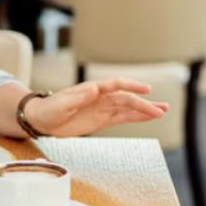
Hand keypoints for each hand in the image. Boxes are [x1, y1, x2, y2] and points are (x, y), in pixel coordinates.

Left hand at [28, 78, 168, 136]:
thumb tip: (94, 90)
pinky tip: (148, 118)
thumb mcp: (60, 104)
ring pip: (127, 108)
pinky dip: (136, 118)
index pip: (115, 85)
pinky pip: (122, 118)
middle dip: (143, 104)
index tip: (146, 90)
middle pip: (126, 98)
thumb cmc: (48, 109)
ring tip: (163, 110)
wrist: (41, 119)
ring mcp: (102, 108)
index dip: (131, 86)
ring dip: (144, 109)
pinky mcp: (101, 120)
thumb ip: (76, 98)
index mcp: (91, 90)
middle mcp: (100, 97)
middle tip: (161, 110)